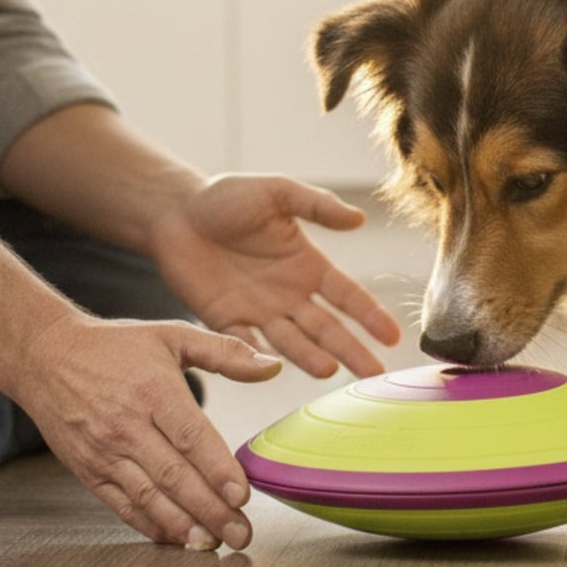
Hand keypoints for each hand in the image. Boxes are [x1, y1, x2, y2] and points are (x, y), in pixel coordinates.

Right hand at [17, 312, 281, 547]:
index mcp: (154, 391)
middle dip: (211, 511)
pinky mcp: (88, 471)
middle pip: (175, 476)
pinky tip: (177, 539)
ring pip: (149, 498)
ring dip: (183, 526)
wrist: (44, 357)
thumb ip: (225, 353)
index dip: (218, 470)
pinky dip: (151, 526)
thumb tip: (272, 365)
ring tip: (214, 544)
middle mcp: (127, 426)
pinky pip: (122, 506)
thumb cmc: (113, 346)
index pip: (191, 438)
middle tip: (242, 534)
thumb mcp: (172, 335)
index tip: (243, 497)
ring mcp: (105, 453)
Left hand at [147, 174, 401, 378]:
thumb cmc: (226, 196)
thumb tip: (360, 219)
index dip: (370, 315)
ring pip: (291, 340)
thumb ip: (316, 205)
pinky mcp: (225, 321)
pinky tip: (273, 368)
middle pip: (327, 327)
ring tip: (328, 371)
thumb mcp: (276, 192)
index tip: (392, 337)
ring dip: (309, 356)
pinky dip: (257, 356)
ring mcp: (259, 311)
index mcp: (307, 265)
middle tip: (374, 373)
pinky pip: (244, 342)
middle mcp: (289, 294)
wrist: (174, 211)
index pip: (347, 295)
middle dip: (351, 349)